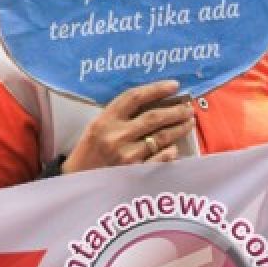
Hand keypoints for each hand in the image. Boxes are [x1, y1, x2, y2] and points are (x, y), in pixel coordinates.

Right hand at [63, 80, 193, 173]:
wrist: (78, 181)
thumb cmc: (89, 152)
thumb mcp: (96, 128)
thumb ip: (119, 117)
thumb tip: (153, 104)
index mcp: (104, 121)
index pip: (134, 98)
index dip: (156, 89)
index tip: (174, 85)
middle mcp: (116, 136)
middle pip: (153, 117)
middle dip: (176, 110)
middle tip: (188, 107)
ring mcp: (127, 155)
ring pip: (162, 138)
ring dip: (179, 128)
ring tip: (188, 122)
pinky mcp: (135, 173)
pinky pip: (161, 159)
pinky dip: (170, 152)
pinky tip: (174, 148)